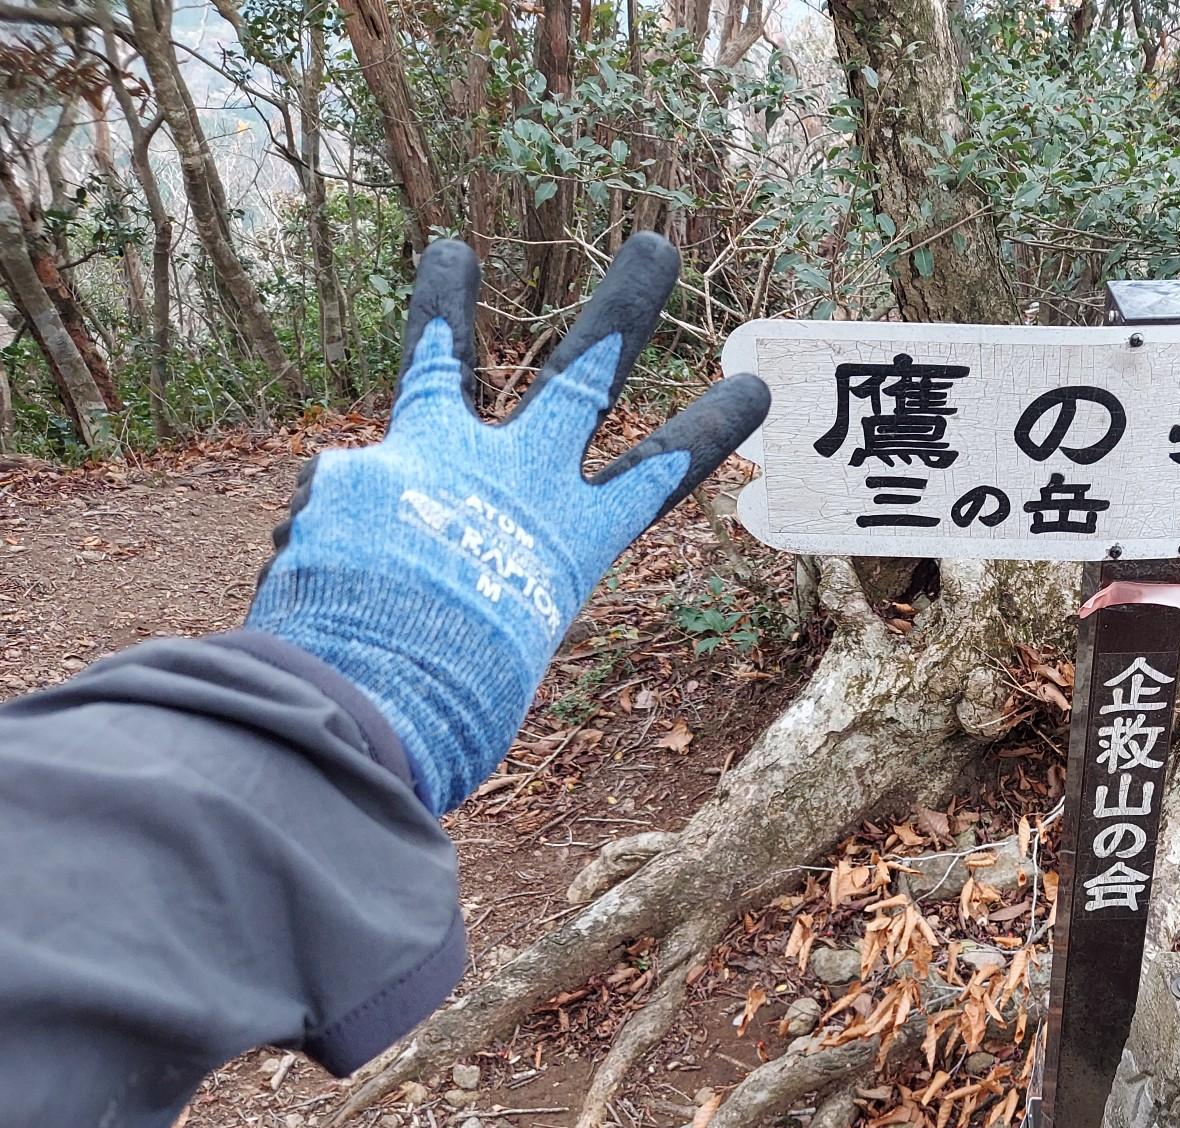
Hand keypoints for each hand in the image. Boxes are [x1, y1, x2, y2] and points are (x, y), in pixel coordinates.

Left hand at [247, 235, 768, 812]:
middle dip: (623, 311)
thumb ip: (471, 592)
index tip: (753, 384)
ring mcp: (435, 464)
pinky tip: (307, 586)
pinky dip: (319, 541)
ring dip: (446, 301)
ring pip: (445, 362)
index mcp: (572, 543)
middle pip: (582, 377)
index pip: (655, 475)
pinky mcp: (351, 470)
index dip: (704, 432)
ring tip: (451, 248)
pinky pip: (332, 503)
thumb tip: (416, 554)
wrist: (376, 701)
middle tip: (654, 247)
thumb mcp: (496, 654)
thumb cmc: (450, 708)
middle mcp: (518, 482)